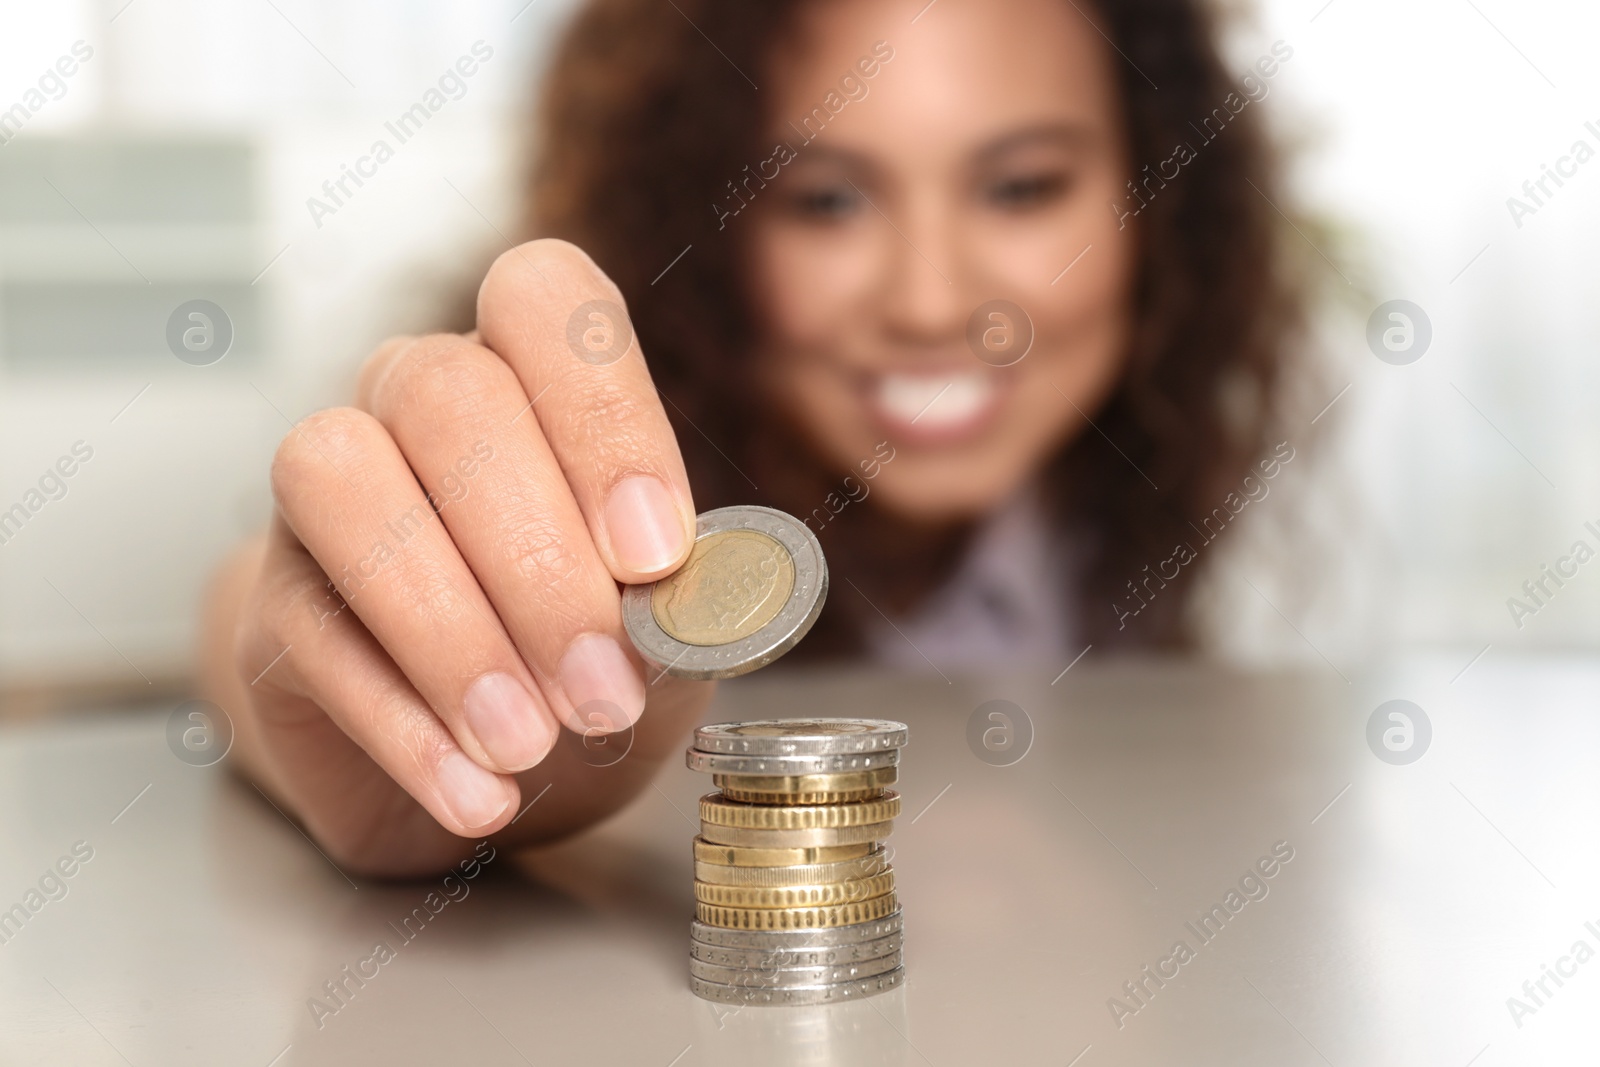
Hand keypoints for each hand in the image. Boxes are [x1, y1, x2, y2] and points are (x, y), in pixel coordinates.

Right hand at [206, 240, 712, 875]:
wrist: (477, 748)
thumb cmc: (582, 651)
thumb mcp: (666, 628)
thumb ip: (688, 601)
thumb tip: (702, 602)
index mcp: (527, 373)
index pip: (543, 298)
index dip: (604, 414)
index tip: (655, 553)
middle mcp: (411, 400)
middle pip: (448, 397)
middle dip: (538, 557)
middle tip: (604, 688)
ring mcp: (326, 495)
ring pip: (346, 487)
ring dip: (451, 629)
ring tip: (530, 740)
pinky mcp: (272, 605)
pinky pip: (313, 634)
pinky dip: (405, 725)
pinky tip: (478, 792)